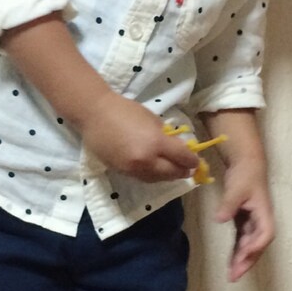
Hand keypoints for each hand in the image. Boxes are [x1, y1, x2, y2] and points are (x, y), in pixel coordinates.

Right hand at [80, 93, 199, 182]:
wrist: (95, 115)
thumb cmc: (125, 111)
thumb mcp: (152, 119)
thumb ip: (167, 136)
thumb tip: (179, 148)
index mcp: (156, 143)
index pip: (182, 158)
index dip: (192, 160)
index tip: (196, 160)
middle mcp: (146, 160)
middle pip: (172, 173)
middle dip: (183, 171)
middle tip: (188, 169)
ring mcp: (133, 169)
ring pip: (157, 179)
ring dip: (168, 176)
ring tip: (173, 171)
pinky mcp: (122, 172)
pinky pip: (143, 178)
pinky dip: (153, 176)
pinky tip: (156, 170)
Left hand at [214, 162, 274, 281]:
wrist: (246, 163)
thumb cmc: (245, 174)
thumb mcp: (236, 188)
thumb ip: (229, 205)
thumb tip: (220, 219)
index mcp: (264, 213)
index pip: (265, 234)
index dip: (256, 246)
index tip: (244, 254)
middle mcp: (261, 220)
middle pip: (258, 245)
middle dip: (247, 261)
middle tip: (235, 276)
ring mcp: (253, 222)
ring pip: (249, 245)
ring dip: (241, 260)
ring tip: (232, 275)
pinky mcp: (245, 221)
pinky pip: (242, 240)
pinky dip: (236, 251)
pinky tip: (230, 261)